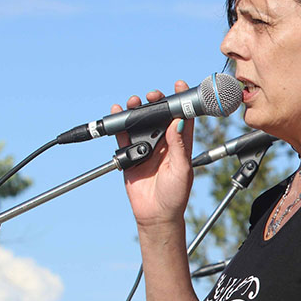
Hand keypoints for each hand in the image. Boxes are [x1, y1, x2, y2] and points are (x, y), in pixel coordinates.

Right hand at [114, 80, 194, 227]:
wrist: (156, 214)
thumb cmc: (175, 194)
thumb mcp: (181, 169)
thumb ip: (179, 146)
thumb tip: (178, 122)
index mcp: (181, 144)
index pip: (183, 118)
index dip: (182, 101)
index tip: (180, 86)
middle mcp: (164, 143)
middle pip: (160, 116)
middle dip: (156, 101)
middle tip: (153, 95)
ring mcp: (146, 147)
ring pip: (141, 122)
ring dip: (137, 109)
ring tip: (135, 102)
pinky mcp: (130, 154)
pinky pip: (123, 135)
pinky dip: (119, 123)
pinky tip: (117, 111)